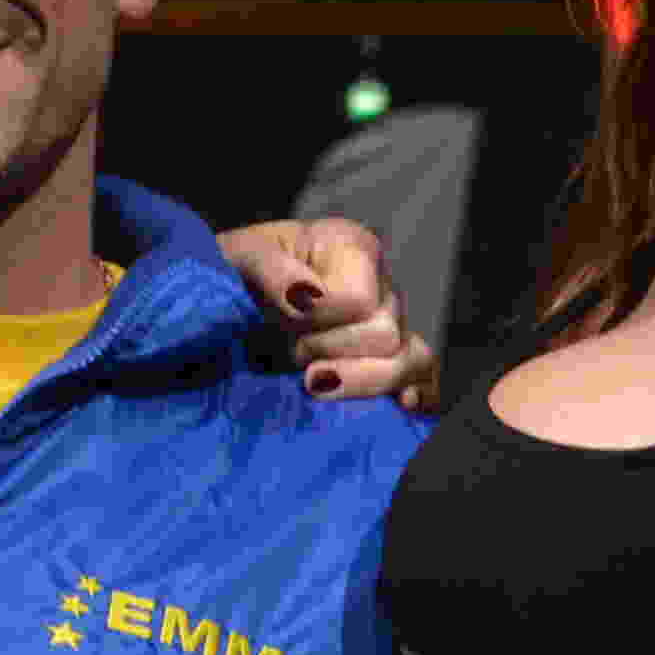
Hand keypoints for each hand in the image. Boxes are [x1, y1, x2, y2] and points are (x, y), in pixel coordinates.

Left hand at [215, 217, 440, 412]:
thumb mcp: (239, 259)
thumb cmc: (233, 275)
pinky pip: (425, 380)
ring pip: (412, 361)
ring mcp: (393, 326)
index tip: (281, 321)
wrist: (229, 307)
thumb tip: (304, 297)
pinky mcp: (393, 361)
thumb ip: (271, 271)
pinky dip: (417, 395)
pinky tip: (401, 406)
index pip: (359, 301)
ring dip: (361, 381)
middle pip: (386, 336)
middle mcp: (381, 285)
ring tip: (315, 383)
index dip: (318, 321)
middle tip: (290, 350)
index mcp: (353, 247)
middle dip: (329, 350)